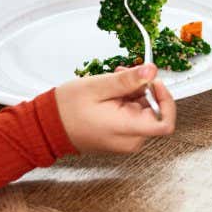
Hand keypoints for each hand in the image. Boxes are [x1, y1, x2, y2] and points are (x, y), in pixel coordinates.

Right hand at [54, 63, 175, 153]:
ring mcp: (124, 140)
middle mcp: (129, 140)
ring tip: (112, 81)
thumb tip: (152, 71)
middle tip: (125, 74)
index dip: (166, 100)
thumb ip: (128, 80)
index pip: (166, 123)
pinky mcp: (118, 137)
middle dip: (143, 90)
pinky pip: (131, 117)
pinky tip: (110, 92)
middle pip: (153, 111)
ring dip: (132, 93)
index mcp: (127, 130)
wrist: (46, 128)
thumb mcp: (98, 87)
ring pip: (141, 111)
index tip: (154, 83)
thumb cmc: (66, 111)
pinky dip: (124, 102)